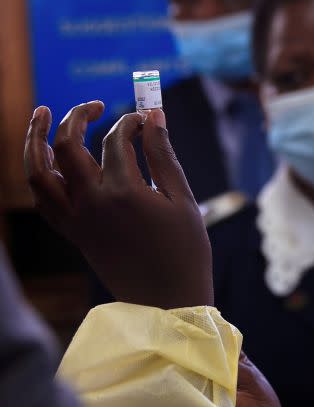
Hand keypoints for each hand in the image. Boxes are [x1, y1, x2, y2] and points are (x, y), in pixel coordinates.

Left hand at [24, 102, 211, 308]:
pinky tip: (48, 159)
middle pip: (67, 145)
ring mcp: (76, 220)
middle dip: (78, 116)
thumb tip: (153, 116)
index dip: (131, 123)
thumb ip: (163, 156)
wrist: (168, 301)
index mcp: (123, 192)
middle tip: (95, 105)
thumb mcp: (182, 201)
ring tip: (42, 114)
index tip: (146, 120)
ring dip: (35, 139)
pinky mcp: (73, 234)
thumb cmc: (186, 252)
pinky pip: (43, 199)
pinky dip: (39, 174)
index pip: (116, 140)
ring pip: (38, 171)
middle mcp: (91, 202)